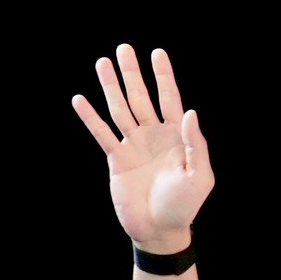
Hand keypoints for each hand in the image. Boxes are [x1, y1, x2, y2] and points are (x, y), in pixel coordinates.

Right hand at [70, 44, 211, 254]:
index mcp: (176, 137)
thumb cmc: (184, 206)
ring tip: (102, 63)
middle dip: (132, 74)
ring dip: (111, 87)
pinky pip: (102, 134)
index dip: (163, 76)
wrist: (160, 231)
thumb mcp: (200, 177)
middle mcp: (153, 136)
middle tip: (123, 48)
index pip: (170, 99)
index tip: (157, 53)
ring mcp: (134, 146)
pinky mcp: (117, 160)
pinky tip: (80, 99)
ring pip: (120, 109)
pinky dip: (91, 118)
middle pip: (141, 97)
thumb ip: (195, 145)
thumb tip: (189, 112)